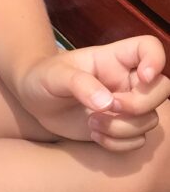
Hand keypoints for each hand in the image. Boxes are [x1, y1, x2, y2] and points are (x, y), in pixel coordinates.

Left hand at [18, 36, 169, 151]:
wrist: (34, 101)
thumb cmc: (43, 78)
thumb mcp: (54, 76)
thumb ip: (79, 84)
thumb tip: (107, 103)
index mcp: (113, 59)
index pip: (149, 47)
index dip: (155, 59)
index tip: (142, 77)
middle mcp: (125, 81)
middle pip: (162, 88)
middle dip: (139, 104)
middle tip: (109, 106)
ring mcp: (124, 105)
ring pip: (150, 119)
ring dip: (124, 127)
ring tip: (91, 123)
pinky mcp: (119, 128)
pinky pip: (137, 141)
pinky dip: (119, 143)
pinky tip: (94, 136)